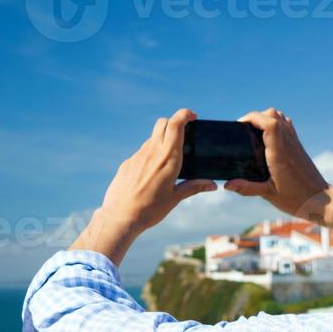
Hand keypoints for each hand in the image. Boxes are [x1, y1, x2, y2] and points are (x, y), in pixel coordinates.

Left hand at [70, 109, 215, 264]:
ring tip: (168, 159)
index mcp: (168, 158)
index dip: (184, 114)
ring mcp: (138, 156)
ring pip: (152, 138)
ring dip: (161, 141)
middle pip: (163, 123)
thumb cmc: (150, 210)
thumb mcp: (175, 198)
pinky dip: (149, 155)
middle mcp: (152, 152)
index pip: (176, 124)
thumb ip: (194, 187)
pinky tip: (151, 173)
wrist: (120, 217)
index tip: (192, 116)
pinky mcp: (127, 163)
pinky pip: (141, 153)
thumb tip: (212, 185)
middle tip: (183, 133)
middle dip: (174, 122)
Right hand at [225, 108, 329, 219]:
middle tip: (242, 130)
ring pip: (280, 117)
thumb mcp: (268, 194)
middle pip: (273, 114)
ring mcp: (295, 143)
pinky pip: (286, 125)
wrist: (320, 200)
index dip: (253, 118)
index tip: (240, 125)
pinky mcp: (298, 145)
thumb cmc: (295, 199)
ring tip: (253, 132)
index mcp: (279, 153)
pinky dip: (275, 123)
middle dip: (255, 117)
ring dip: (265, 118)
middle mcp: (288, 143)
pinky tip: (267, 137)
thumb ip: (247, 188)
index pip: (269, 123)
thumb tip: (227, 185)